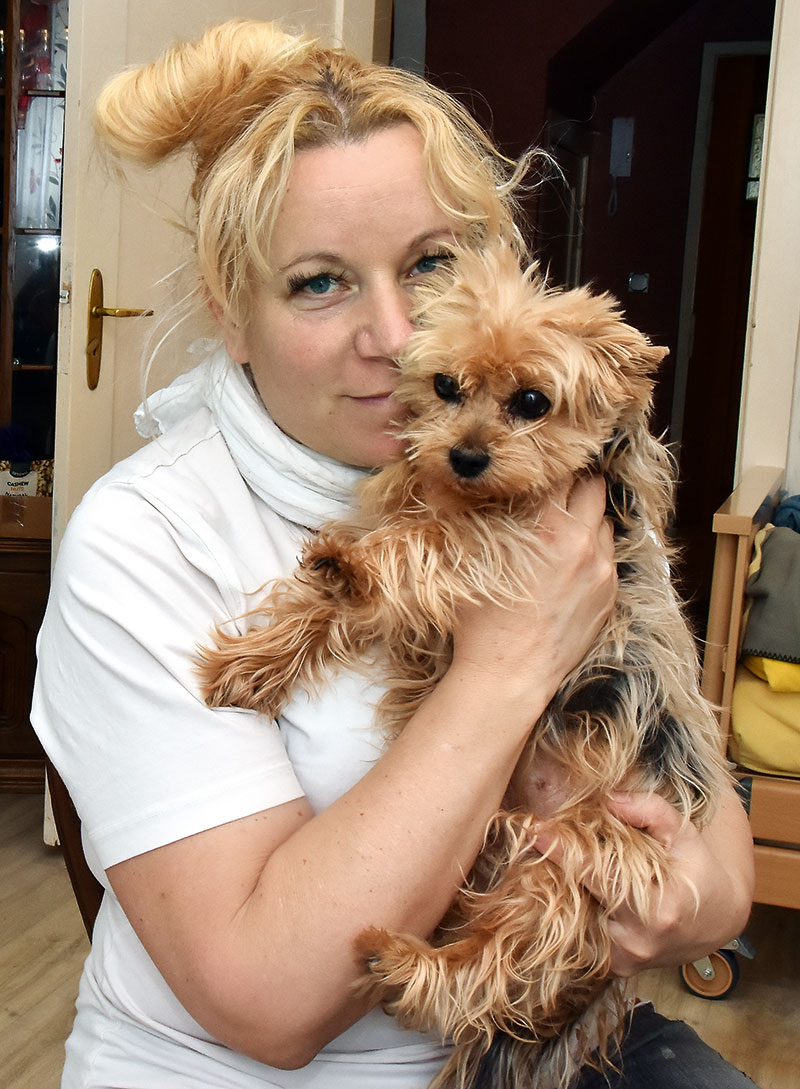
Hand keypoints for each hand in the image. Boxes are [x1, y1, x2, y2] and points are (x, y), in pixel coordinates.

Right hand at [451, 476, 616, 714]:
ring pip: (604, 521)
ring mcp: (603, 570)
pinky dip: (592, 552)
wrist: (509, 675)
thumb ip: (480, 514)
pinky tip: (566, 566)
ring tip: (558, 531)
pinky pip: (608, 556)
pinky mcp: (610, 594)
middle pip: (594, 486)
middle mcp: (583, 542)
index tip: (538, 466)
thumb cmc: (481, 620)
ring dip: (586, 518)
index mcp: (549, 526)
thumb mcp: (470, 556)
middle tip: (551, 491)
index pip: (563, 471)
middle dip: (574, 484)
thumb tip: (475, 483)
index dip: (549, 465)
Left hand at [534, 787, 753, 976]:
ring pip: (576, 921)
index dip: (561, 849)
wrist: (717, 922)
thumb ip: (650, 811)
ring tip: (553, 864)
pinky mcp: (618, 969)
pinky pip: (585, 938)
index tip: (532, 829)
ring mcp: (626, 960)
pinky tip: (573, 890)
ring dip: (563, 893)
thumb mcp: (685, 834)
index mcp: (658, 908)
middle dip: (557, 869)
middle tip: (539, 839)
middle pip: (579, 898)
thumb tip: (609, 799)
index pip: (596, 872)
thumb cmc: (700, 871)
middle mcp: (638, 940)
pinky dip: (576, 913)